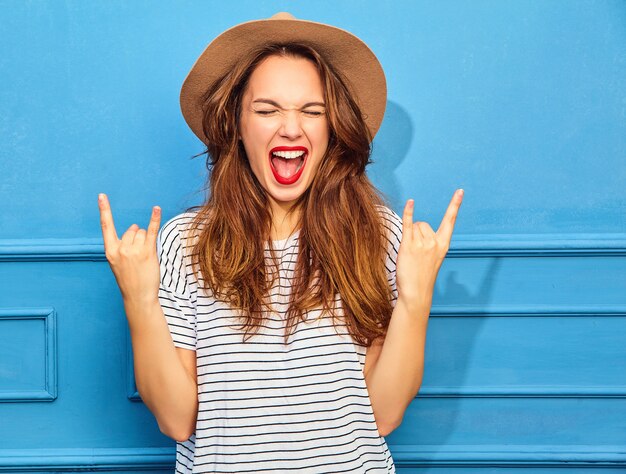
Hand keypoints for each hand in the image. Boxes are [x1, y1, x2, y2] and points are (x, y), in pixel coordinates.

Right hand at [98, 193, 161, 305]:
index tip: (101, 195)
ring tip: (145, 258)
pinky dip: (155, 218)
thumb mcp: (118, 263)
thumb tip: (137, 228)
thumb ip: (122, 245)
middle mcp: (121, 248)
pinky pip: (152, 231)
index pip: (106, 226)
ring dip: (147, 241)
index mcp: (110, 251)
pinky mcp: (148, 252)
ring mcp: (134, 250)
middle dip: (138, 238)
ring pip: (143, 232)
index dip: (104, 210)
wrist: (138, 297)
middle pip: (133, 230)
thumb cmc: (129, 279)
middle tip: (138, 257)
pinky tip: (157, 208)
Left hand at [395, 189, 463, 309]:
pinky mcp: (408, 246)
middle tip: (416, 253)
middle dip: (417, 234)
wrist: (416, 293)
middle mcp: (435, 242)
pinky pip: (408, 224)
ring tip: (410, 254)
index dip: (454, 205)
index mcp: (443, 245)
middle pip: (423, 224)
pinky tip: (411, 202)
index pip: (450, 221)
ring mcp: (422, 244)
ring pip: (414, 226)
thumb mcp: (433, 259)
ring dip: (409, 236)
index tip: (460, 191)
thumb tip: (418, 225)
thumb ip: (430, 243)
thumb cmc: (421, 276)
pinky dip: (409, 212)